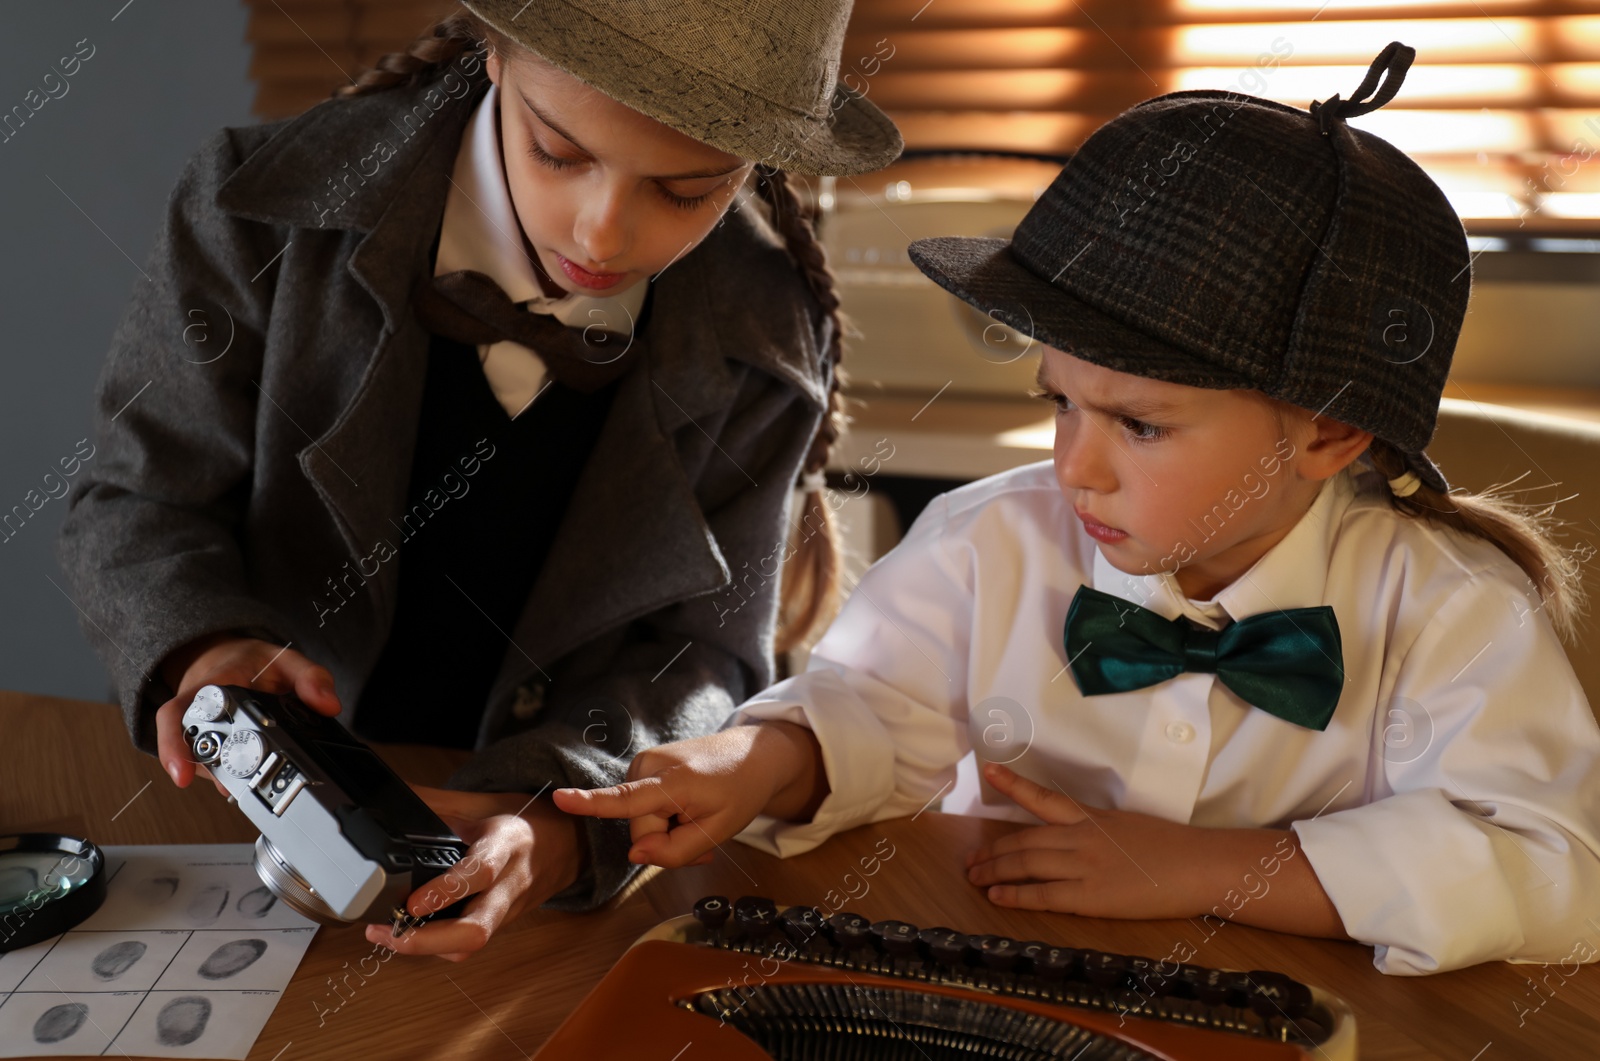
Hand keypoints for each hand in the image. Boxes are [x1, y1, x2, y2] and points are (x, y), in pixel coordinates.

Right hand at [153, 633, 341, 794]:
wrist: (228, 658)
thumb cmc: (252, 662)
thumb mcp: (287, 659)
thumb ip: (311, 677)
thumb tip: (329, 706)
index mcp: (211, 686)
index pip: (178, 714)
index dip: (174, 745)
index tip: (183, 775)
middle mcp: (196, 712)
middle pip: (188, 749)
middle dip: (210, 772)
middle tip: (231, 788)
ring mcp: (197, 732)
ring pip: (200, 764)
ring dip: (222, 777)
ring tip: (249, 781)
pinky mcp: (204, 745)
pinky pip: (211, 765)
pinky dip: (228, 775)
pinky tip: (248, 780)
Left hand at [364, 787, 580, 960]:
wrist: (566, 843)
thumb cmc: (525, 823)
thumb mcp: (485, 802)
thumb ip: (438, 804)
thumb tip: (396, 799)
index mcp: (507, 846)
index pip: (481, 873)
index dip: (445, 891)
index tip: (412, 903)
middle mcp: (509, 885)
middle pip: (476, 930)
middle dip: (427, 941)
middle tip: (388, 932)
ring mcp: (506, 911)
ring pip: (471, 946)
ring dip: (425, 949)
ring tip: (386, 934)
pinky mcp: (499, 925)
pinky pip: (468, 946)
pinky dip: (435, 947)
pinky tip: (409, 934)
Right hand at [551, 721, 826, 868]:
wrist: (755, 754)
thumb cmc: (742, 792)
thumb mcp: (719, 832)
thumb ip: (676, 850)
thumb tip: (634, 855)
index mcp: (673, 781)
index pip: (626, 799)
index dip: (590, 803)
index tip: (558, 798)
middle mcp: (650, 764)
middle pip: (642, 830)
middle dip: (667, 841)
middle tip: (704, 835)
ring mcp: (646, 760)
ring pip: (642, 821)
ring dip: (669, 830)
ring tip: (700, 819)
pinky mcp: (645, 763)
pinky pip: (645, 806)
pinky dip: (667, 816)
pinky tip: (691, 811)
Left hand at [965, 762, 1222, 919]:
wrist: (1198, 866)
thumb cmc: (1171, 847)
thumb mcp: (1128, 825)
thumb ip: (1097, 829)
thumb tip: (1074, 833)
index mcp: (1092, 817)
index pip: (1043, 798)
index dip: (1013, 784)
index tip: (988, 770)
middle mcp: (1081, 837)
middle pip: (1024, 840)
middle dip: (993, 851)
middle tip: (970, 860)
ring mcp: (1083, 866)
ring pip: (1026, 864)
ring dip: (995, 870)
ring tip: (974, 876)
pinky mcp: (1090, 896)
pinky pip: (1043, 895)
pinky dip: (1016, 894)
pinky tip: (997, 896)